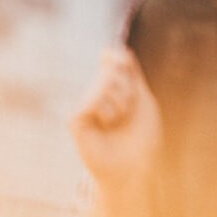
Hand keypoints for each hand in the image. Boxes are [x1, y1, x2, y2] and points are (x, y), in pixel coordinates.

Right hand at [69, 47, 162, 188]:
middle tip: (129, 110)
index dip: (118, 57)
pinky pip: (90, 101)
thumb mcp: (142, 99)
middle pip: (112, 69)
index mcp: (113, 87)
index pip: (111, 58)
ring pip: (103, 83)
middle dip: (128, 88)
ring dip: (121, 103)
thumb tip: (118, 50)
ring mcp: (84, 105)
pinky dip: (106, 112)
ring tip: (117, 121)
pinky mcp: (74, 119)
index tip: (125, 63)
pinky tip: (105, 126)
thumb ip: (131, 74)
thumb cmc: (141, 135)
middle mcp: (96, 92)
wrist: (134, 166)